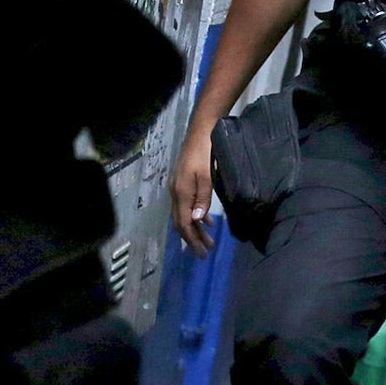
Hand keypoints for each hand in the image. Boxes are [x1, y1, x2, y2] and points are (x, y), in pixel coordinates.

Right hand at [170, 127, 216, 256]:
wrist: (201, 132)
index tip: (202, 253)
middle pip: (182, 223)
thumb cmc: (206, 153)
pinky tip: (207, 221)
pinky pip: (188, 206)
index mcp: (181, 193)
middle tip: (205, 252)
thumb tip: (198, 220)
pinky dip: (197, 216)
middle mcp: (176, 193)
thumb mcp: (207, 176)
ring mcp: (178, 188)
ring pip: (185, 215)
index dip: (192, 240)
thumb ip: (203, 198)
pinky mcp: (183, 184)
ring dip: (196, 229)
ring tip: (209, 241)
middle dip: (193, 238)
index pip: (184, 224)